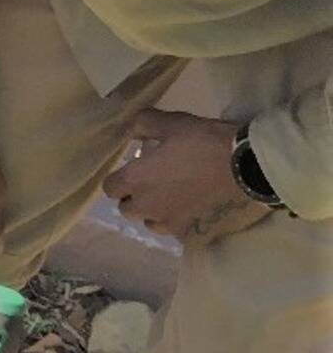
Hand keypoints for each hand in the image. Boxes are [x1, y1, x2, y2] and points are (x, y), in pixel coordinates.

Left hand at [103, 110, 270, 244]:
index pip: (110, 188)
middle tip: (148, 182)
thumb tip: (130, 128)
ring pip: (147, 221)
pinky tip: (183, 207)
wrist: (243, 166)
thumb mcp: (171, 123)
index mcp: (135, 180)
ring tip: (165, 196)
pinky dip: (171, 220)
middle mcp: (146, 205)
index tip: (130, 170)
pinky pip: (171, 229)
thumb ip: (144, 125)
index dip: (117, 179)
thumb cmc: (202, 142)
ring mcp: (168, 219)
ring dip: (150, 211)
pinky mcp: (189, 227)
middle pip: (126, 209)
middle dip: (132, 197)